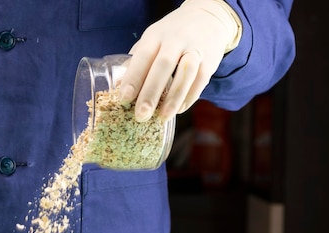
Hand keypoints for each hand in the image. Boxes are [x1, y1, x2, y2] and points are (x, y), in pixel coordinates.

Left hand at [119, 0, 241, 121]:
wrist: (207, 18)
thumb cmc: (170, 36)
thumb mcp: (151, 40)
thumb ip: (136, 61)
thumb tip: (118, 86)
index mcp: (155, 35)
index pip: (143, 56)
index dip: (133, 78)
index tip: (124, 99)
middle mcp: (175, 40)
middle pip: (163, 66)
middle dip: (151, 92)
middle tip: (141, 115)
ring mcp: (195, 49)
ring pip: (186, 73)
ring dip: (174, 98)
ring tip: (162, 118)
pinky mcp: (210, 60)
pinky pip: (200, 81)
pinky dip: (189, 98)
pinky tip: (178, 110)